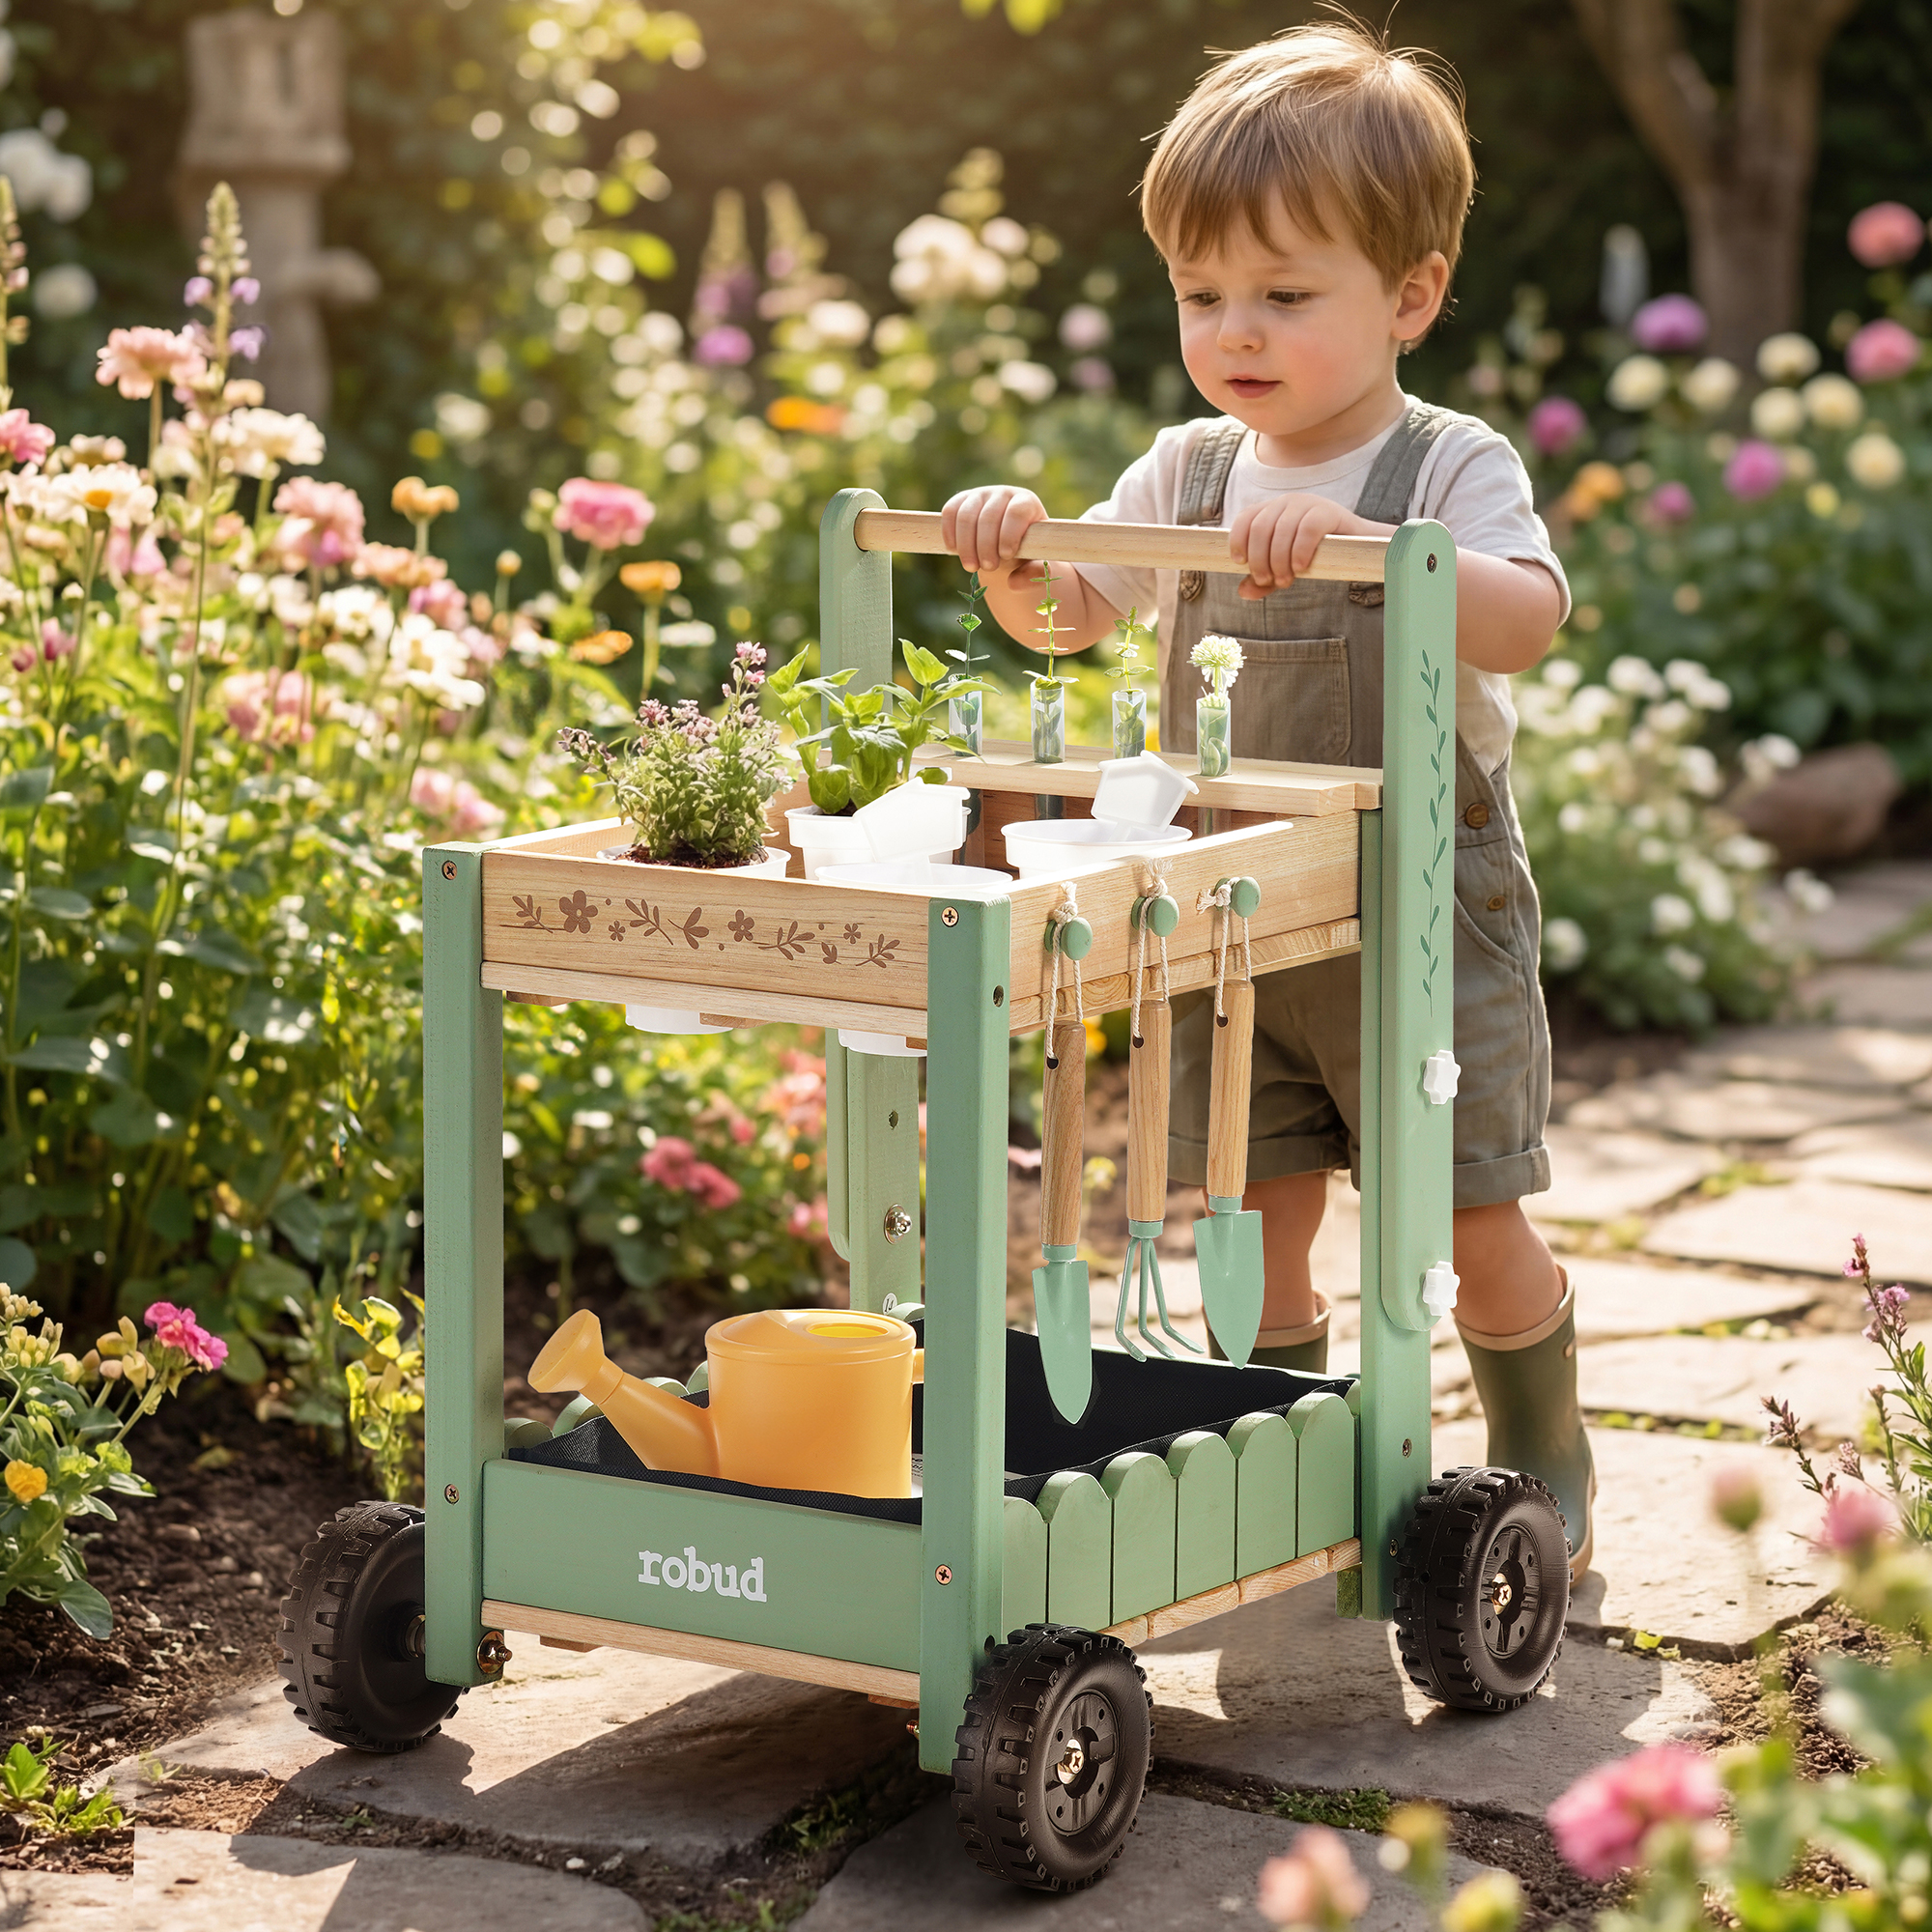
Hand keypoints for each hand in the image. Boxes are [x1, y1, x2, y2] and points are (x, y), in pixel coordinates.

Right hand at [941, 485, 1048, 580]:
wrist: (1008, 550)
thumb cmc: (1027, 556)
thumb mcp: (1038, 566)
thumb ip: (1034, 574)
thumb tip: (1013, 583)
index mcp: (1027, 503)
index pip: (1017, 512)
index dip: (1009, 534)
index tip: (1006, 556)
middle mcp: (1003, 494)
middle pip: (989, 516)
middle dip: (986, 546)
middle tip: (989, 568)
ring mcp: (980, 495)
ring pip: (966, 515)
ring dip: (966, 545)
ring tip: (972, 567)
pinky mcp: (961, 501)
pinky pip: (950, 512)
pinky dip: (949, 533)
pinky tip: (954, 551)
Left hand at [1228, 494, 1378, 598]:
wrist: (1356, 546)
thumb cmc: (1315, 556)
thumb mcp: (1285, 568)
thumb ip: (1263, 580)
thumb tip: (1243, 592)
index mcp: (1272, 511)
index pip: (1245, 518)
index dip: (1238, 540)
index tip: (1240, 563)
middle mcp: (1286, 502)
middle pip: (1260, 528)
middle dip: (1259, 559)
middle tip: (1267, 581)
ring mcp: (1307, 503)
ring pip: (1281, 530)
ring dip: (1278, 560)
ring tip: (1285, 581)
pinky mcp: (1328, 511)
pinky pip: (1307, 529)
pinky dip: (1299, 551)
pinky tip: (1300, 567)